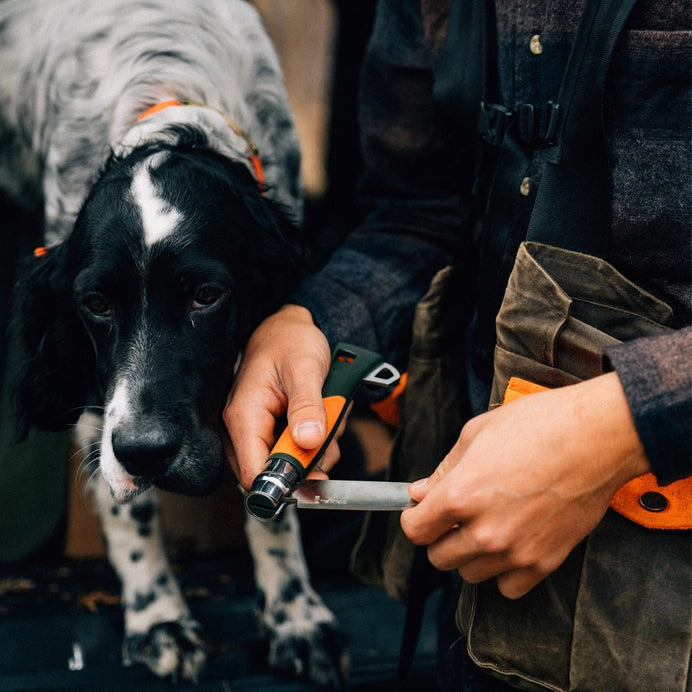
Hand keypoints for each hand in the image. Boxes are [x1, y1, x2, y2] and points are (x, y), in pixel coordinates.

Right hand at [223, 304, 334, 489]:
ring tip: (327, 413)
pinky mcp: (273, 429)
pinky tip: (323, 416)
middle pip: (276, 472)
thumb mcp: (304, 368)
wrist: (290, 325)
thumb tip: (308, 441)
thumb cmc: (291, 340)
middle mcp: (245, 428)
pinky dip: (318, 439)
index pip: (254, 472)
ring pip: (293, 463)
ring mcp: (260, 430)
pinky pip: (298, 450)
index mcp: (244, 416)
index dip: (285, 482)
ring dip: (319, 447)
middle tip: (328, 433)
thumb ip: (307, 406)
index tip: (316, 476)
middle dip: (309, 459)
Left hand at [400, 372, 650, 598]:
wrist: (596, 437)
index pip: (415, 531)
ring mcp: (515, 552)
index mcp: (460, 496)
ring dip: (470, 555)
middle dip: (440, 536)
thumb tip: (421, 493)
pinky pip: (508, 587)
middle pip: (438, 558)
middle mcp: (484, 532)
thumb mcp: (476, 433)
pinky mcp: (544, 563)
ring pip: (470, 575)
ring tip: (487, 525)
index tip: (421, 512)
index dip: (414, 518)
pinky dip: (504, 572)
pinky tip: (511, 544)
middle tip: (455, 517)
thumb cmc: (538, 425)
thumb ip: (444, 469)